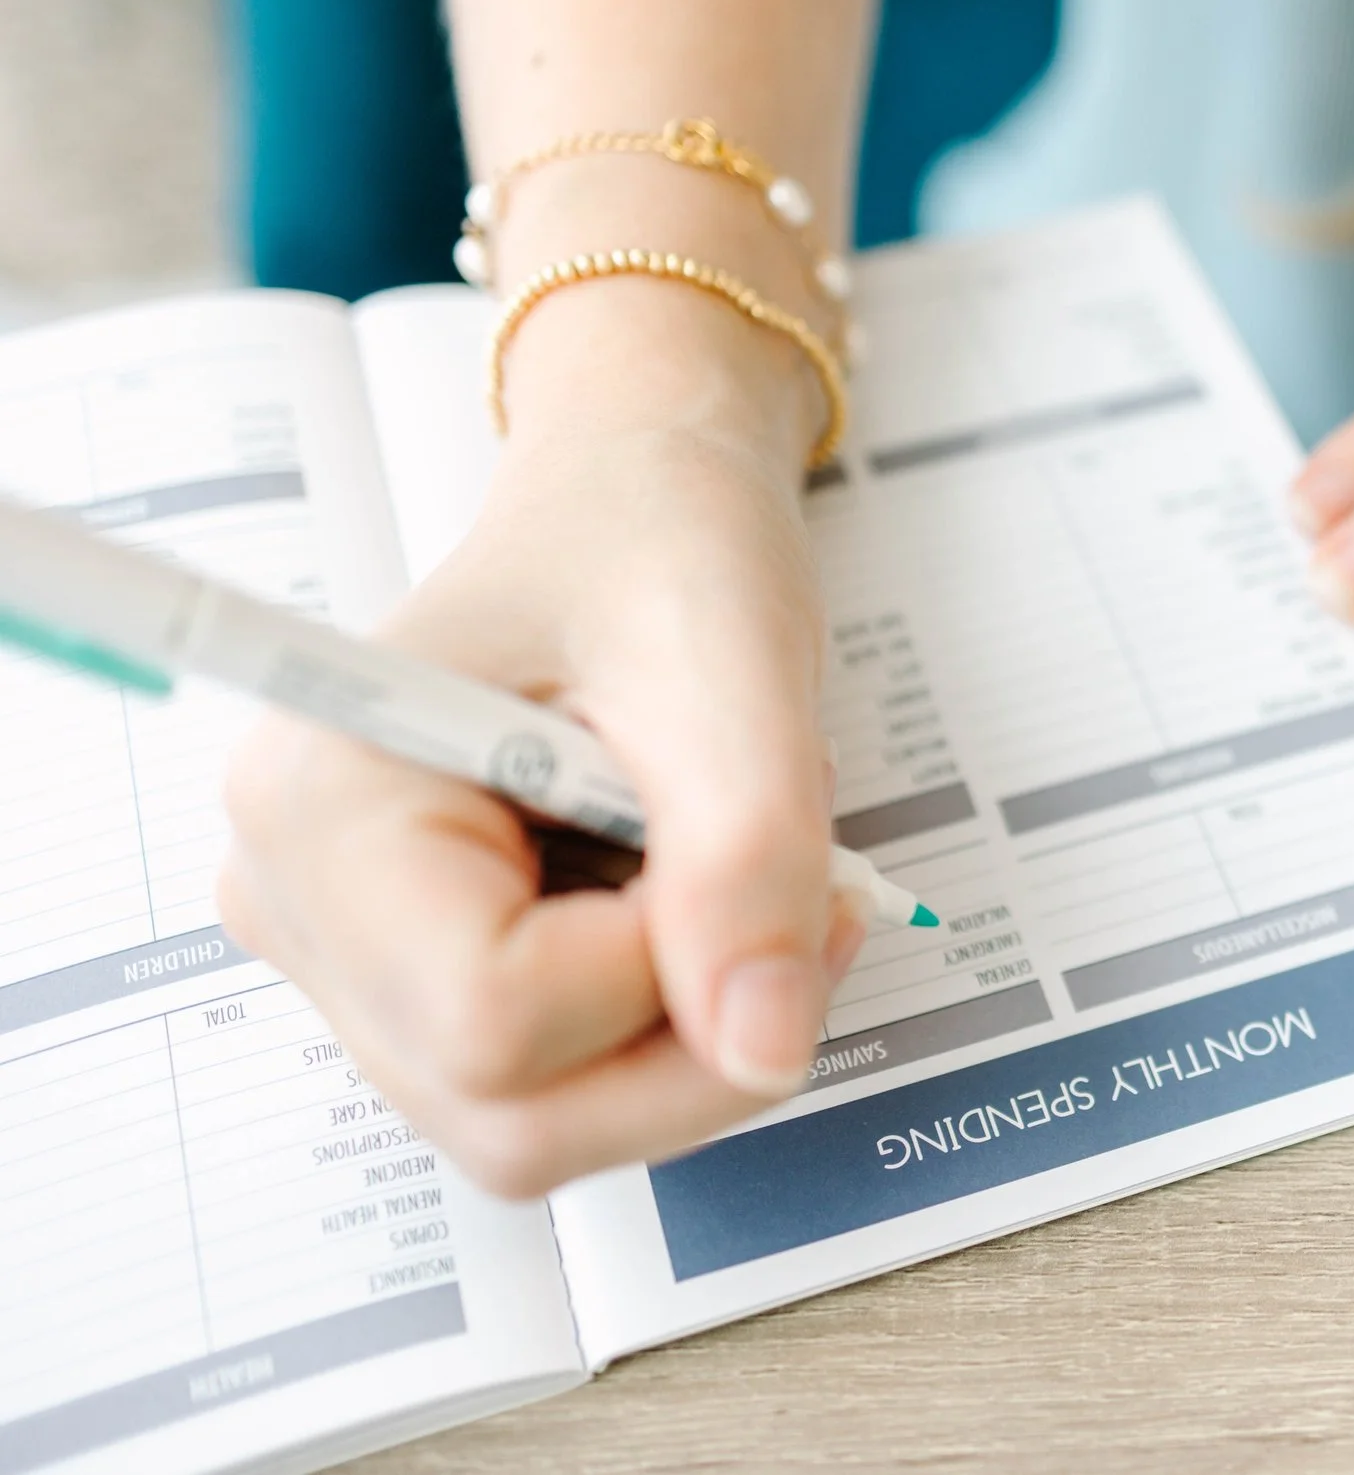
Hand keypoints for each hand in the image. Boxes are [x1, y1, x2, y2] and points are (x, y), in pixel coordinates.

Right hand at [219, 301, 859, 1197]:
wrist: (637, 494)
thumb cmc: (656, 538)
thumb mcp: (731, 671)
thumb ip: (747, 862)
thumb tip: (763, 1047)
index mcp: (324, 799)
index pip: (491, 1022)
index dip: (664, 976)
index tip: (753, 852)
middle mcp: (298, 898)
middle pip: (510, 1113)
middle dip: (694, 1033)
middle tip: (788, 881)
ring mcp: (349, 955)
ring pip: (537, 1125)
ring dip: (685, 1030)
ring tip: (721, 863)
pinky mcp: (414, 978)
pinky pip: (552, 1085)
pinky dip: (656, 1022)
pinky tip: (677, 896)